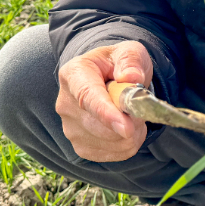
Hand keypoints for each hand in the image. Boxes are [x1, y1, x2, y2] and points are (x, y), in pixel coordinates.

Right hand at [56, 41, 152, 162]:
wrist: (107, 79)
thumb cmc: (118, 64)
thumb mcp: (129, 52)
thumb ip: (130, 60)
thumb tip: (132, 77)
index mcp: (73, 74)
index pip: (86, 97)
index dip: (106, 114)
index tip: (126, 127)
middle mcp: (65, 103)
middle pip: (99, 126)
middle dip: (129, 120)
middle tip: (139, 105)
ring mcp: (70, 128)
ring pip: (111, 142)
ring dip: (132, 132)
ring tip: (131, 112)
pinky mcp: (80, 146)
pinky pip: (113, 153)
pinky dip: (128, 144)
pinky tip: (125, 127)